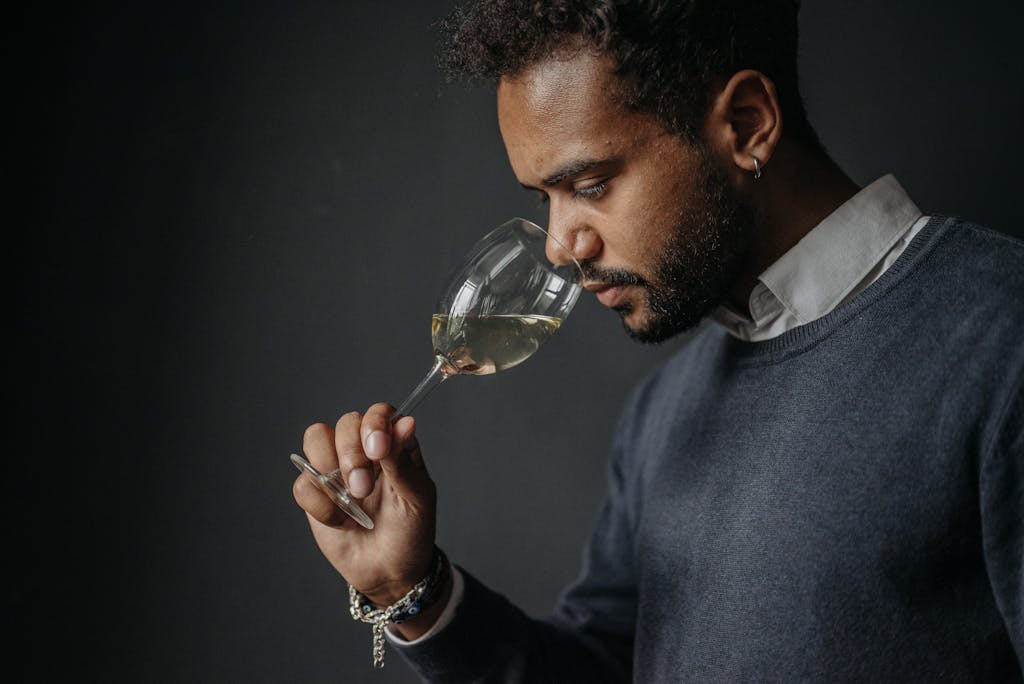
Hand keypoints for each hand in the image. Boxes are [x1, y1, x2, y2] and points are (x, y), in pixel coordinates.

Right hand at [293, 403, 439, 612]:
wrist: (390, 572)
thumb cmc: (411, 531)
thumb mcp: (416, 498)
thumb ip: (403, 461)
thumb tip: (405, 422)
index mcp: (393, 445)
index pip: (378, 414)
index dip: (374, 424)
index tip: (377, 450)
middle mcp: (363, 450)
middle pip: (344, 423)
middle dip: (351, 455)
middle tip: (363, 488)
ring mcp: (336, 469)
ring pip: (315, 440)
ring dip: (330, 471)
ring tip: (352, 502)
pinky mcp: (315, 494)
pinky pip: (302, 483)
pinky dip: (320, 505)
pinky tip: (342, 522)